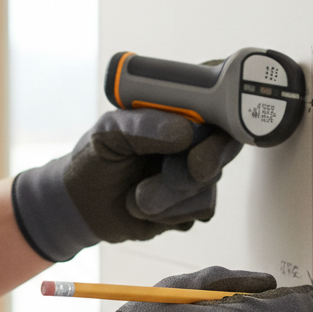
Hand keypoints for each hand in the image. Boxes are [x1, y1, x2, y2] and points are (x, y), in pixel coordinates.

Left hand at [11, 109, 241, 261]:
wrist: (84, 208)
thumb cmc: (95, 159)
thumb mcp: (109, 133)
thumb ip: (143, 125)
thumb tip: (185, 133)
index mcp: (177, 110)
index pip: (218, 97)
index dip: (228, 106)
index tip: (214, 122)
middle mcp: (194, 140)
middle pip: (225, 143)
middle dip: (208, 157)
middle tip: (194, 167)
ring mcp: (196, 173)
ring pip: (210, 182)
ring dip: (171, 194)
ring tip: (136, 197)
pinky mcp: (193, 205)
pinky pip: (201, 209)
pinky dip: (170, 214)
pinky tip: (145, 210)